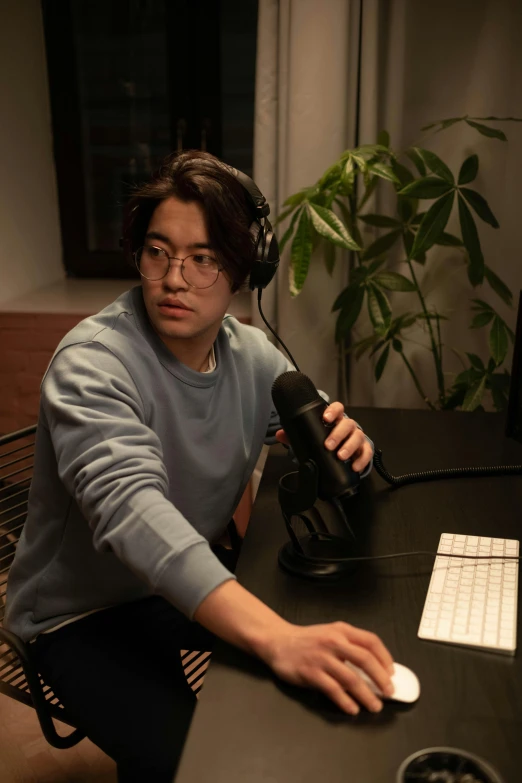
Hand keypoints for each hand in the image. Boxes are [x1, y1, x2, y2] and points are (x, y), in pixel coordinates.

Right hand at [259, 620, 394, 714]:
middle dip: (380, 678)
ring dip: (366, 695)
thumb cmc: (308, 640)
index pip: (370, 641)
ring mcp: (321, 657)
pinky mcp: (310, 673)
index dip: (385, 657)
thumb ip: (350, 645)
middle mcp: (333, 641)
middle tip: (389, 692)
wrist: (278, 641)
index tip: (391, 672)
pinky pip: (333, 690)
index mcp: (341, 630)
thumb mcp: (330, 634)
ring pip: (351, 678)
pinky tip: (352, 708)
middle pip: (365, 659)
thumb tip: (375, 668)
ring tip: (375, 706)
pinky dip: (345, 701)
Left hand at [275, 401, 372, 472]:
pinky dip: (361, 459)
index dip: (333, 411)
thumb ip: (296, 435)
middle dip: (338, 434)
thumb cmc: (325, 440)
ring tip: (340, 456)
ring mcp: (357, 437)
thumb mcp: (311, 437)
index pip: (338, 408)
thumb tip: (280, 435)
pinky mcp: (364, 450)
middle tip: (329, 445)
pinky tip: (354, 466)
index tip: (325, 418)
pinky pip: (366, 453)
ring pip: (358, 437)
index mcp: (335, 420)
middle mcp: (348, 426)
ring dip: (349, 446)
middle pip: (348, 424)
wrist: (341, 453)